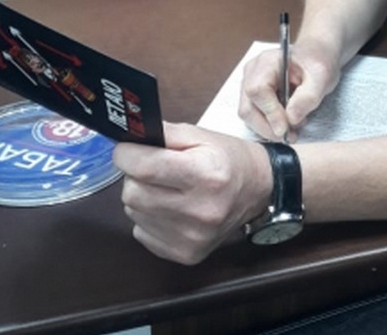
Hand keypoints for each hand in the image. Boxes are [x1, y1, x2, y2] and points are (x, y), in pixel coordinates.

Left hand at [113, 122, 270, 264]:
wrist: (259, 190)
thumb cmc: (229, 160)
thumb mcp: (202, 136)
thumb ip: (164, 133)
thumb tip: (129, 136)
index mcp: (206, 174)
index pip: (144, 167)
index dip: (127, 155)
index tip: (127, 150)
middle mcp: (200, 210)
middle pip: (133, 193)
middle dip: (135, 177)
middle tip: (152, 169)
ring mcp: (192, 237)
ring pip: (134, 213)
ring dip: (143, 198)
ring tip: (167, 189)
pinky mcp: (186, 254)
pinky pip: (142, 233)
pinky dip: (149, 218)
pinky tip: (171, 209)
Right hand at [239, 40, 340, 140]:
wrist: (317, 57)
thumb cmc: (318, 62)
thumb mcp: (322, 76)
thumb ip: (307, 97)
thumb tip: (291, 119)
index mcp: (266, 62)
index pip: (258, 91)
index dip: (270, 113)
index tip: (286, 129)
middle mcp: (252, 72)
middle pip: (248, 108)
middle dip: (268, 127)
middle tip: (291, 135)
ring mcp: (249, 84)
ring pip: (249, 116)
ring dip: (269, 129)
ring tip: (292, 128)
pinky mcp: (253, 96)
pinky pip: (254, 117)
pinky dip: (268, 126)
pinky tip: (285, 124)